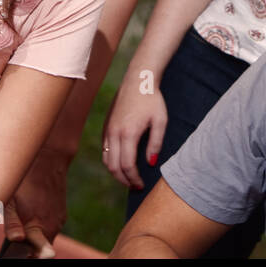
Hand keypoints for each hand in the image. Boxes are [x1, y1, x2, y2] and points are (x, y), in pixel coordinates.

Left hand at [2, 148, 68, 258]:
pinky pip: (50, 225)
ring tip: (23, 216)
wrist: (48, 158)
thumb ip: (12, 224)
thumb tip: (16, 240)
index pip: (38, 255)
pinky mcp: (61, 214)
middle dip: (27, 245)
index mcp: (38, 227)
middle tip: (15, 231)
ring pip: (44, 236)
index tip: (19, 252)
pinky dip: (40, 223)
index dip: (27, 256)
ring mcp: (59, 221)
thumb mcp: (11, 200)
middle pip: (39, 248)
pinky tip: (32, 209)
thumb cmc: (25, 179)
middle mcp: (52, 227)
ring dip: (34, 233)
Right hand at [102, 74, 166, 190]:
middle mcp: (114, 133)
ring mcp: (108, 129)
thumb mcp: (160, 121)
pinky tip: (122, 162)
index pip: (127, 165)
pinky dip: (111, 160)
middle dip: (124, 180)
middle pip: (113, 166)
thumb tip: (150, 163)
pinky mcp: (106, 126)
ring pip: (106, 159)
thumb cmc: (152, 100)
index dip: (134, 179)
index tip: (141, 185)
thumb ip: (155, 143)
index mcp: (128, 133)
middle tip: (135, 186)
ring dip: (116, 172)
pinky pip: (105, 149)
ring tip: (128, 177)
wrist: (138, 80)